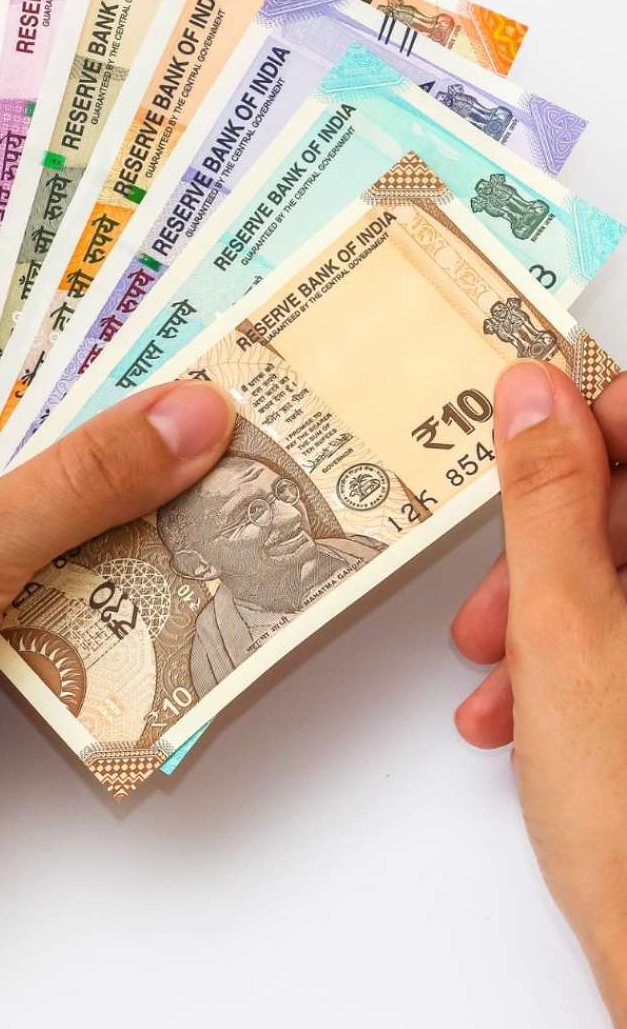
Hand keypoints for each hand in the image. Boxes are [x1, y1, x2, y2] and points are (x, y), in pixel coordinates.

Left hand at [0, 320, 233, 786]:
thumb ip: (74, 486)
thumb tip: (188, 417)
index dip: (90, 323)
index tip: (185, 318)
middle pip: (38, 414)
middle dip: (127, 413)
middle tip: (226, 399)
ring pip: (52, 489)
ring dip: (125, 493)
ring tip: (221, 469)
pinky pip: (50, 556)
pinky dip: (104, 558)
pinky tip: (170, 555)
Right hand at [452, 360, 626, 1022]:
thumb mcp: (562, 627)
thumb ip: (548, 497)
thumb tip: (536, 394)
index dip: (576, 423)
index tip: (516, 442)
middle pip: (626, 506)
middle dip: (543, 548)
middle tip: (495, 593)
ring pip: (617, 577)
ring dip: (543, 613)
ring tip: (493, 671)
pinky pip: (624, 635)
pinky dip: (569, 658)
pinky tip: (524, 711)